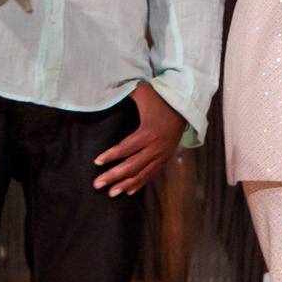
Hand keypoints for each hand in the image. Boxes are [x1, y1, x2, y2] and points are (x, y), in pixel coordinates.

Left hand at [92, 82, 184, 196]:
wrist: (185, 108)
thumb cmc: (160, 100)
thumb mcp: (144, 92)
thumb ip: (126, 90)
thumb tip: (105, 88)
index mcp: (148, 132)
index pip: (126, 147)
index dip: (111, 155)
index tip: (97, 162)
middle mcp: (156, 146)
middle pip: (132, 165)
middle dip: (114, 176)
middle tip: (97, 184)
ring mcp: (162, 154)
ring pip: (142, 173)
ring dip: (126, 184)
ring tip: (111, 193)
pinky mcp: (165, 158)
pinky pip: (152, 174)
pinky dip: (140, 183)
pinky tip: (129, 191)